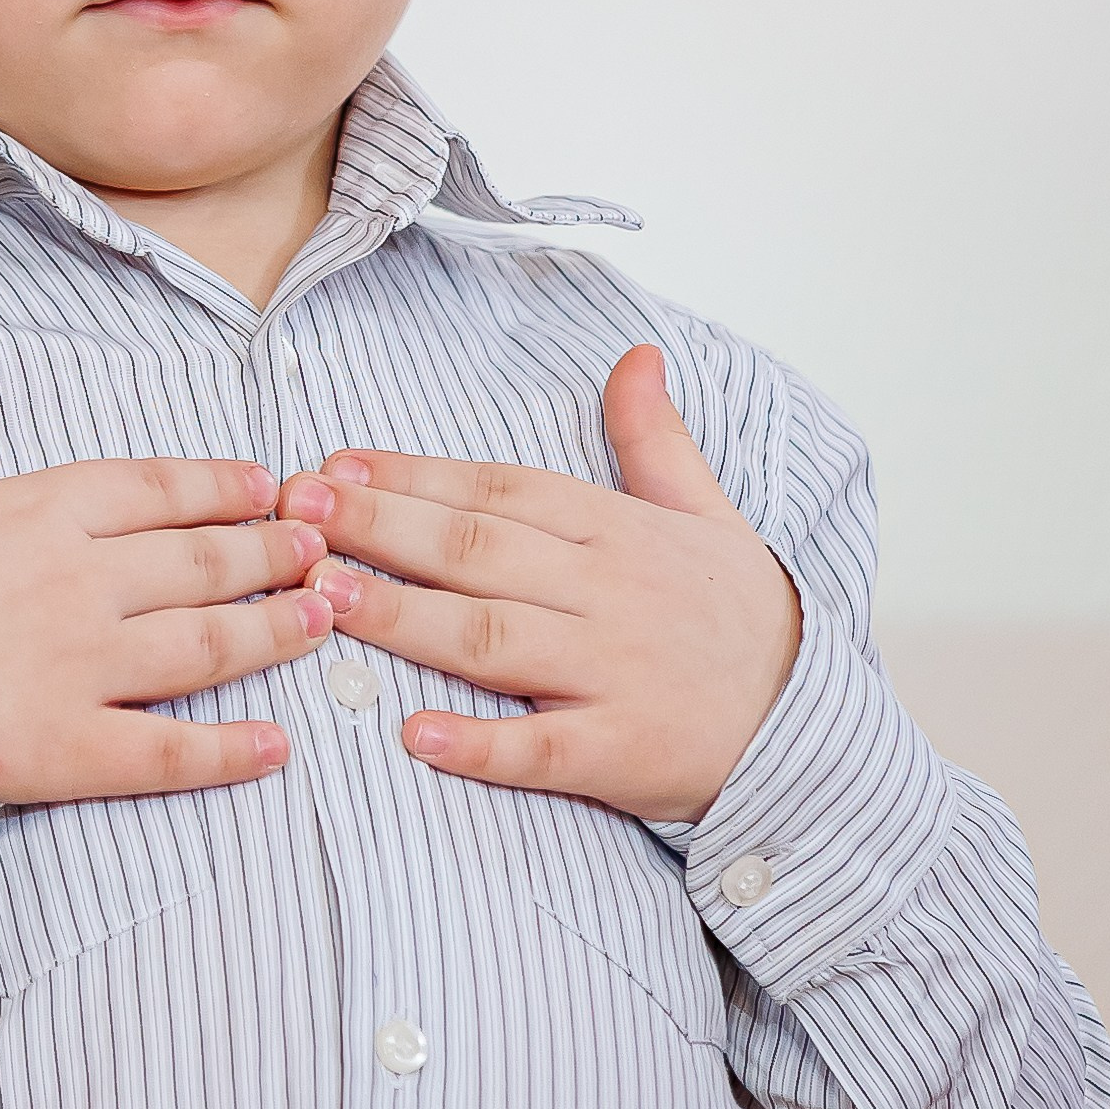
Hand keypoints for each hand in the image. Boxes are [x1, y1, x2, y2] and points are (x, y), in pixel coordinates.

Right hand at [0, 328, 331, 803]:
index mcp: (35, 511)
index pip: (152, 490)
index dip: (215, 487)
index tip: (263, 485)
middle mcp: (78, 582)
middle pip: (199, 562)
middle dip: (268, 552)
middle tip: (319, 548)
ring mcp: (81, 668)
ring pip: (207, 643)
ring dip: (273, 631)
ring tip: (323, 619)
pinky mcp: (68, 749)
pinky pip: (169, 751)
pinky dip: (230, 751)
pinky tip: (278, 746)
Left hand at [277, 346, 800, 821]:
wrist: (811, 726)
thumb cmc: (741, 618)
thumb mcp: (707, 513)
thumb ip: (656, 438)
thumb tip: (637, 355)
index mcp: (618, 532)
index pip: (500, 491)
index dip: (414, 476)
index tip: (335, 465)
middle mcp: (608, 594)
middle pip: (478, 551)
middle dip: (382, 528)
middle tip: (298, 513)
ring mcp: (614, 673)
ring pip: (493, 639)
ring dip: (404, 618)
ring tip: (326, 598)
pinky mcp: (621, 753)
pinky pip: (542, 749)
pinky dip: (481, 744)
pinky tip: (416, 736)